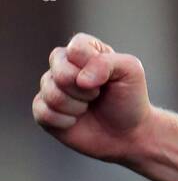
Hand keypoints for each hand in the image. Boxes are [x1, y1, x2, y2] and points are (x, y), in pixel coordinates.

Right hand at [33, 32, 152, 162]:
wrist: (127, 133)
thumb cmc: (129, 98)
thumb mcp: (131, 71)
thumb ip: (106, 63)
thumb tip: (80, 79)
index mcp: (85, 50)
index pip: (76, 47)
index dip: (91, 66)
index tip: (106, 78)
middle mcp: (64, 65)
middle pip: (60, 71)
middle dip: (84, 89)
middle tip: (97, 94)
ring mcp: (51, 87)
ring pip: (52, 93)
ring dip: (77, 106)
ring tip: (88, 107)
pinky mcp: (43, 110)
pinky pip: (43, 112)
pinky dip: (65, 121)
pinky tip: (76, 120)